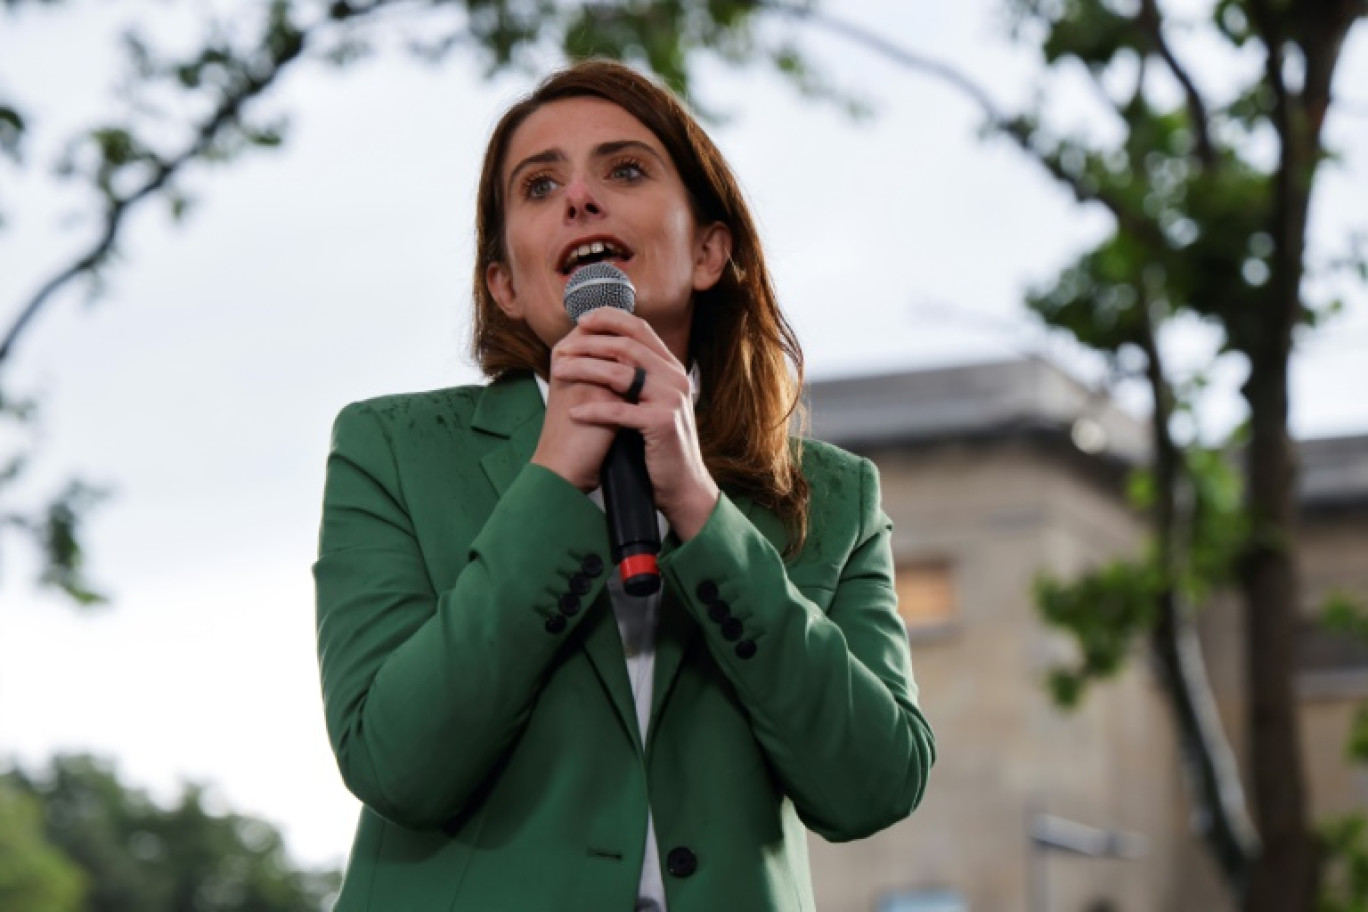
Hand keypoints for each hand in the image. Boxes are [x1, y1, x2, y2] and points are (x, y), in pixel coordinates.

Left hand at [544, 307, 719, 540]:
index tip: (582, 320)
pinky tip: (573, 412)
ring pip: (620, 373)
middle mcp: (675, 378)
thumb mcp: (652, 402)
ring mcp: (671, 399)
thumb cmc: (659, 444)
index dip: (610, 319)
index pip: (640, 329)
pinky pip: (619, 411)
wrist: (682, 484)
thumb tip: (603, 350)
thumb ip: (637, 376)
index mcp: (672, 368)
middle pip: (627, 346)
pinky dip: (592, 410)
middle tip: (561, 351)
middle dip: (589, 344)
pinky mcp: (662, 423)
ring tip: (559, 373)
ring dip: (584, 370)